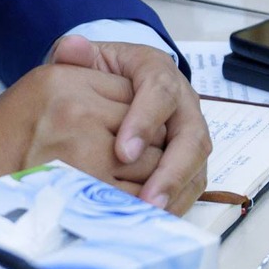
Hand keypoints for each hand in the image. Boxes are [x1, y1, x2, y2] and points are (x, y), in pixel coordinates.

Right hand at [0, 60, 145, 198]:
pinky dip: (140, 202)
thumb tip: (131, 91)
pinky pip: (134, 194)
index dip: (139, 117)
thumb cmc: (2, 136)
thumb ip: (82, 78)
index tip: (133, 132)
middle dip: (150, 148)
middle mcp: (78, 110)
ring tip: (134, 184)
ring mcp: (83, 149)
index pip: (133, 93)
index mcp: (67, 83)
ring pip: (149, 163)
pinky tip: (130, 205)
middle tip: (139, 163)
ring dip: (150, 178)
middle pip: (147, 128)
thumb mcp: (38, 88)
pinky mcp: (85, 187)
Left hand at [48, 36, 209, 213]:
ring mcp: (189, 131)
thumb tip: (71, 48)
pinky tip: (156, 220)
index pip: (160, 92)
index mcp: (158, 71)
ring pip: (197, 163)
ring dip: (176, 191)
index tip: (122, 152)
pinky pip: (193, 182)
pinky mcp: (189, 158)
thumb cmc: (100, 74)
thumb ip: (76, 55)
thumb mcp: (87, 60)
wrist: (115, 85)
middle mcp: (182, 101)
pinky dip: (177, 202)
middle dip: (171, 168)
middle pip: (191, 134)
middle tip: (146, 196)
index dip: (145, 121)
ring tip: (152, 215)